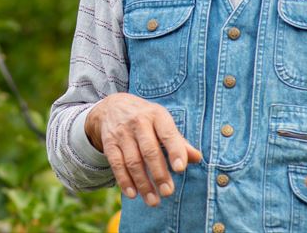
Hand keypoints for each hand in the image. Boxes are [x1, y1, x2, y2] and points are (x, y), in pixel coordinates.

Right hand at [85, 93, 202, 207]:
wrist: (113, 106)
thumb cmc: (146, 119)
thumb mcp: (163, 122)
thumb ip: (179, 141)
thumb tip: (197, 158)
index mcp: (157, 115)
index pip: (167, 134)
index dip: (175, 151)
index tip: (180, 169)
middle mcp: (138, 122)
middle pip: (149, 150)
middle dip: (159, 174)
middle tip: (168, 192)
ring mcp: (122, 133)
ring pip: (133, 161)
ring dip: (143, 183)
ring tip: (153, 201)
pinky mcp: (109, 143)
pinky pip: (116, 164)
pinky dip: (124, 181)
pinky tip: (133, 194)